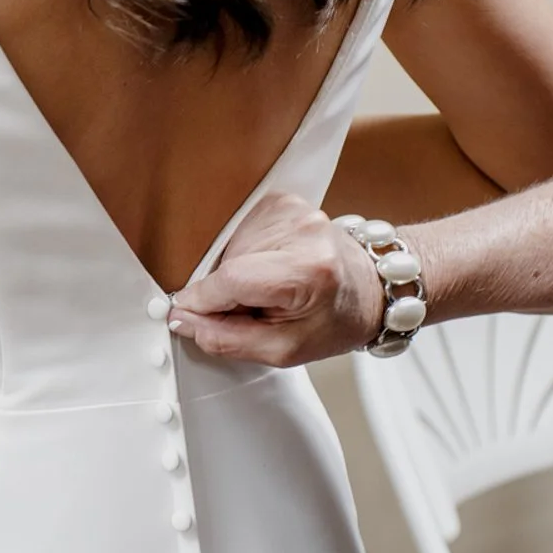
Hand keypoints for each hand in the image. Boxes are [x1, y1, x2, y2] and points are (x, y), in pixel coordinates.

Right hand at [167, 192, 391, 365]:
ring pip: (228, 249)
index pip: (230, 281)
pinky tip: (268, 266)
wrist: (370, 289)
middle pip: (227, 264)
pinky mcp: (282, 201)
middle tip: (253, 310)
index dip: (201, 302)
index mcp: (308, 271)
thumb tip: (183, 319)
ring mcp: (293, 210)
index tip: (185, 317)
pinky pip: (238, 232)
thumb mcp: (284, 350)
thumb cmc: (333, 322)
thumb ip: (228, 339)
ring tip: (267, 290)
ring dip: (236, 273)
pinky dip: (244, 255)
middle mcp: (302, 230)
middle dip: (226, 293)